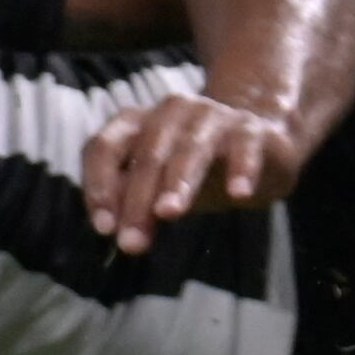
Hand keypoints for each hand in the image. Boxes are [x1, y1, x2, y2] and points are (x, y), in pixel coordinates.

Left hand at [78, 93, 307, 254]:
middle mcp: (171, 111)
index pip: (104, 147)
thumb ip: (131, 201)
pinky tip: (238, 194)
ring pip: (190, 146)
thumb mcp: (156, 186)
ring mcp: (212, 115)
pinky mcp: (250, 128)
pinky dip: (241, 166)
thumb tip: (113, 230)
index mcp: (139, 123)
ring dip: (178, 179)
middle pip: (148, 153)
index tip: (105, 228)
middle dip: (137, 199)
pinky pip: (244, 144)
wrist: (256, 143)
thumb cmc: (193, 167)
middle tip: (132, 243)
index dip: (99, 186)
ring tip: (169, 212)